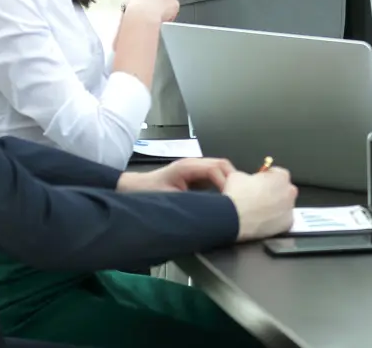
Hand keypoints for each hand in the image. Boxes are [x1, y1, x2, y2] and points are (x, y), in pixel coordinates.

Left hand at [117, 157, 234, 192]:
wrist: (133, 189)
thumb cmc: (148, 193)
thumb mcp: (169, 200)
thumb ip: (191, 202)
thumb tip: (212, 208)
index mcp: (187, 167)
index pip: (215, 168)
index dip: (226, 183)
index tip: (230, 200)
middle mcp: (193, 164)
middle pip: (222, 165)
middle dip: (233, 180)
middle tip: (238, 198)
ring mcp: (194, 168)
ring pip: (220, 169)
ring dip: (229, 181)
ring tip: (234, 199)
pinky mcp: (194, 175)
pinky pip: (214, 176)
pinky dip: (222, 184)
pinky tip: (224, 197)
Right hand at [223, 168, 297, 241]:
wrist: (235, 217)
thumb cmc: (238, 196)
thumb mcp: (236, 176)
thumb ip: (244, 175)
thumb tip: (240, 176)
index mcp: (281, 176)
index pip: (277, 173)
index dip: (265, 178)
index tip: (258, 183)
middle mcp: (289, 192)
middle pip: (282, 190)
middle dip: (271, 192)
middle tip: (257, 197)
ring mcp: (289, 209)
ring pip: (283, 206)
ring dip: (273, 207)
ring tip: (257, 210)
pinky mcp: (286, 224)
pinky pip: (281, 221)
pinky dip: (274, 221)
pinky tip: (261, 220)